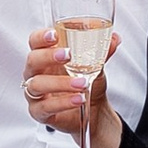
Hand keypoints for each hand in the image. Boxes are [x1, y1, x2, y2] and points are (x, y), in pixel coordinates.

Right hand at [24, 24, 120, 147]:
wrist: (94, 109)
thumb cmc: (87, 81)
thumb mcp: (96, 64)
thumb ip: (103, 51)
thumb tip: (115, 38)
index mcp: (46, 56)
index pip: (35, 41)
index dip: (41, 37)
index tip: (54, 35)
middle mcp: (37, 73)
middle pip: (32, 60)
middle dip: (48, 56)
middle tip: (68, 55)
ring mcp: (35, 93)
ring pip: (37, 84)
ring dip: (60, 82)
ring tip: (82, 83)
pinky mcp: (39, 112)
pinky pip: (44, 107)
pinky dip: (63, 102)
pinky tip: (78, 99)